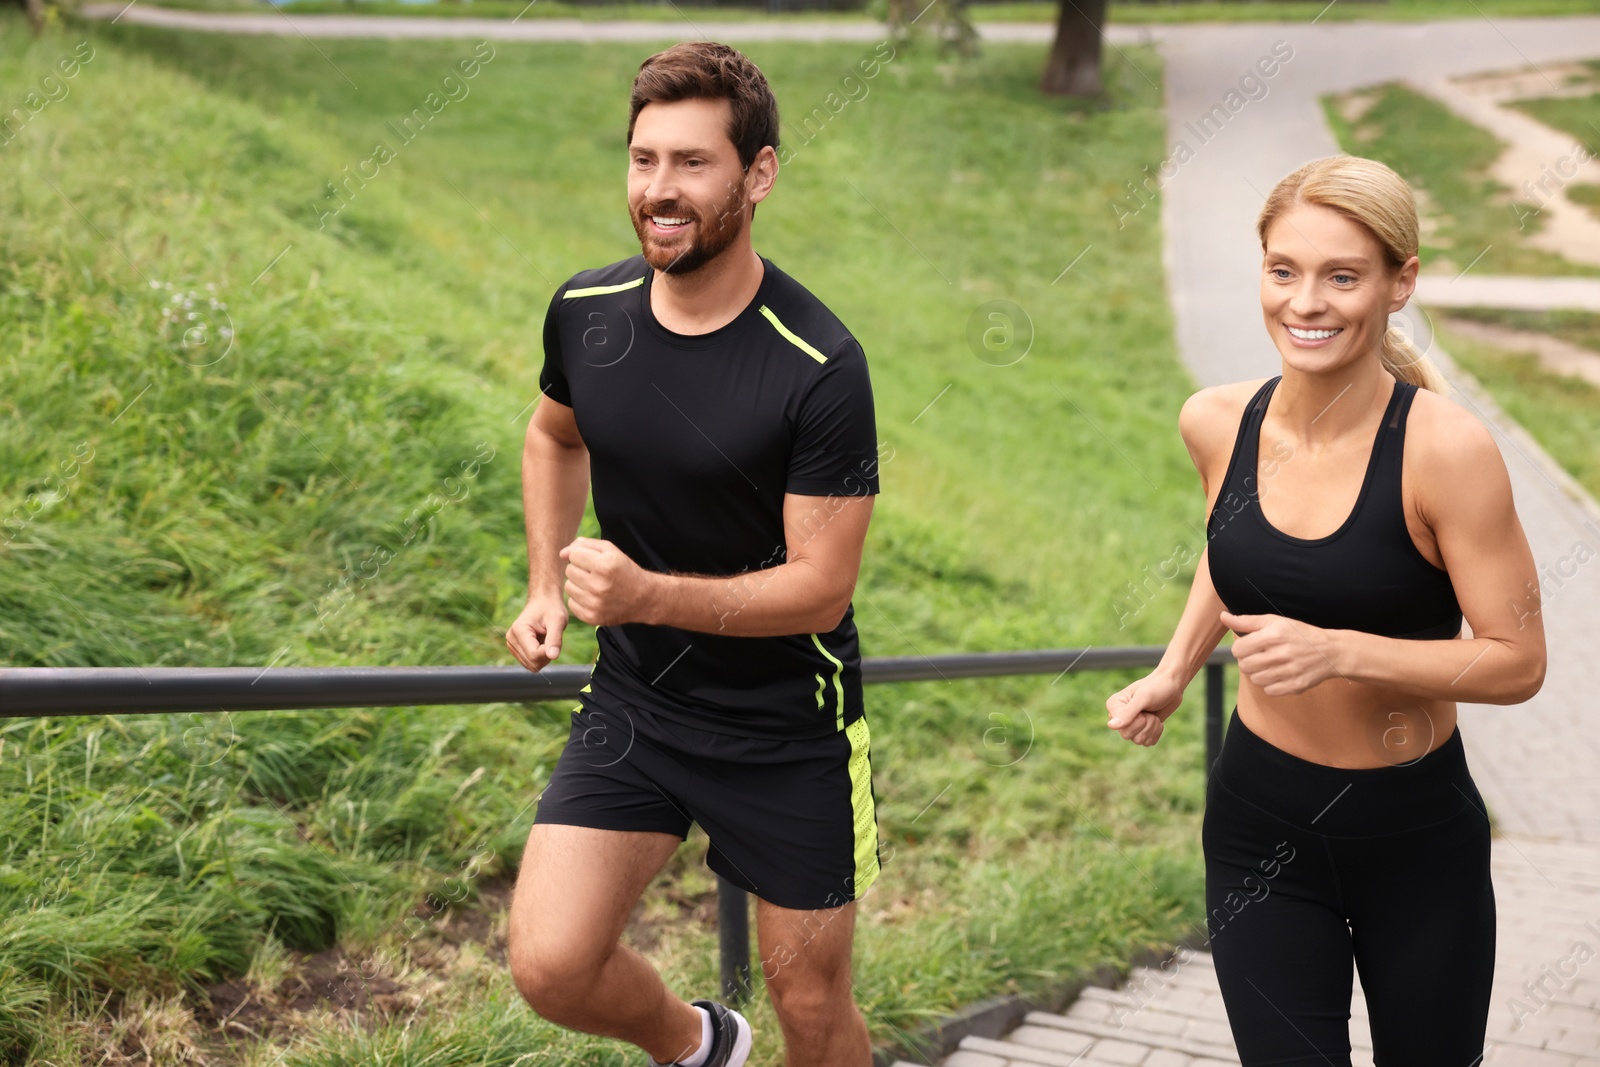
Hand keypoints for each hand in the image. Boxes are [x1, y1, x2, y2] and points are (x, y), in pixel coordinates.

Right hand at [506, 595, 567, 671]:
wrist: (544, 602)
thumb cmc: (551, 608)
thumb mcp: (558, 620)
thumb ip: (555, 638)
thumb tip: (553, 656)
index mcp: (518, 630)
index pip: (534, 655)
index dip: (548, 651)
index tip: (555, 637)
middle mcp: (511, 639)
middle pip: (533, 663)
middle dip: (547, 655)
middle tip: (551, 637)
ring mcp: (512, 646)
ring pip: (532, 666)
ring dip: (544, 656)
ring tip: (546, 638)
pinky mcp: (516, 650)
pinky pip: (531, 664)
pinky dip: (540, 657)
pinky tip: (542, 642)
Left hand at [559, 537, 657, 626]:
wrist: (643, 599)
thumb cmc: (624, 570)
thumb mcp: (611, 551)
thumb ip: (586, 545)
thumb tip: (562, 553)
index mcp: (605, 566)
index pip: (574, 555)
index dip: (583, 556)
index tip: (595, 561)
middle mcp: (599, 586)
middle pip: (569, 570)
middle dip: (580, 569)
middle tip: (596, 574)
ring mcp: (594, 604)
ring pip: (568, 587)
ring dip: (578, 584)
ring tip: (595, 585)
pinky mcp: (591, 617)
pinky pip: (571, 603)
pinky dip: (580, 600)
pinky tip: (594, 598)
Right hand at [1106, 670, 1183, 746]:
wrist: (1172, 686)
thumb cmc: (1156, 687)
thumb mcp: (1143, 698)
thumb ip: (1127, 713)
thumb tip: (1111, 726)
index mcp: (1114, 706)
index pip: (1121, 727)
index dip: (1138, 721)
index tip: (1144, 709)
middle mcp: (1119, 716)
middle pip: (1128, 736)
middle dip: (1146, 725)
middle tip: (1150, 712)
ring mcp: (1131, 724)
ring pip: (1139, 741)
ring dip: (1152, 729)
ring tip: (1153, 715)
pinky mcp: (1142, 730)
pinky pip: (1147, 742)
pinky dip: (1156, 733)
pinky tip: (1156, 721)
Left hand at [1221, 611, 1341, 694]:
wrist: (1330, 651)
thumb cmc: (1299, 634)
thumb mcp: (1275, 621)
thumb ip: (1246, 621)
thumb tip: (1223, 616)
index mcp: (1274, 635)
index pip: (1238, 649)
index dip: (1241, 648)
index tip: (1250, 646)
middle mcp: (1281, 653)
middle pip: (1244, 665)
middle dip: (1248, 661)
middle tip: (1260, 656)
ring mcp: (1289, 671)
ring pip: (1255, 679)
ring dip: (1258, 673)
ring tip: (1270, 665)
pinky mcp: (1295, 686)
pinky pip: (1269, 690)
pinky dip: (1270, 684)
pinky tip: (1279, 674)